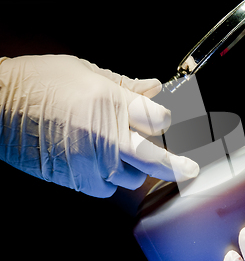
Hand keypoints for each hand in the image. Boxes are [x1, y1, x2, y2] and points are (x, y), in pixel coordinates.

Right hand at [0, 55, 198, 196]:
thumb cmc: (39, 82)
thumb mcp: (87, 71)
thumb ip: (126, 85)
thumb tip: (155, 87)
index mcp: (113, 102)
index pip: (160, 119)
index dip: (166, 120)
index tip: (166, 122)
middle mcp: (106, 135)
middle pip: (155, 158)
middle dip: (176, 166)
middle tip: (189, 170)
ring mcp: (91, 161)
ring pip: (131, 177)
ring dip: (133, 168)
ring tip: (121, 154)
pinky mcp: (75, 178)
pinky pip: (106, 189)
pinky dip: (109, 180)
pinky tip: (101, 164)